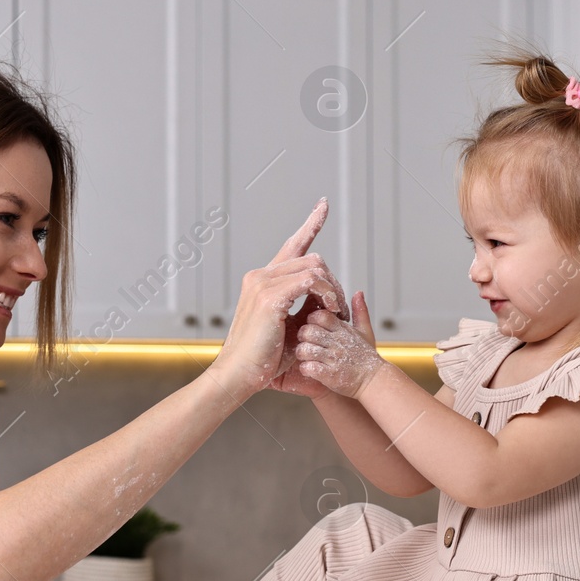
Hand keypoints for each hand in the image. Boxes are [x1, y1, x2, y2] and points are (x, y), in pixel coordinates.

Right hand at [214, 201, 348, 396]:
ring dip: (333, 289)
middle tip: (339, 308)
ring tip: (335, 312)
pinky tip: (330, 309)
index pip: (293, 245)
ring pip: (314, 266)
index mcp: (263, 280)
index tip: (323, 205)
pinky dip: (326, 293)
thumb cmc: (265, 359)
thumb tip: (327, 298)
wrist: (239, 375)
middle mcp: (260, 275)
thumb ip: (306, 307)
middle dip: (333, 281)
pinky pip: (310, 280)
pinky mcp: (268, 296)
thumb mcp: (291, 327)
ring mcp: (262, 283)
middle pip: (312, 258)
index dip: (311, 223)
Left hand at [294, 291, 386, 398]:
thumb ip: (360, 312)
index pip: (319, 315)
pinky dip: (305, 369)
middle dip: (302, 337)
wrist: (374, 382)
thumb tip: (359, 293)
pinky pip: (308, 368)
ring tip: (307, 357)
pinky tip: (310, 369)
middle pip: (307, 331)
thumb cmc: (366, 358)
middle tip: (306, 342)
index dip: (312, 320)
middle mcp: (337, 343)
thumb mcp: (365, 332)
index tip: (313, 327)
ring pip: (304, 349)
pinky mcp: (330, 375)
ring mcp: (333, 359)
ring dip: (302, 354)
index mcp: (343, 330)